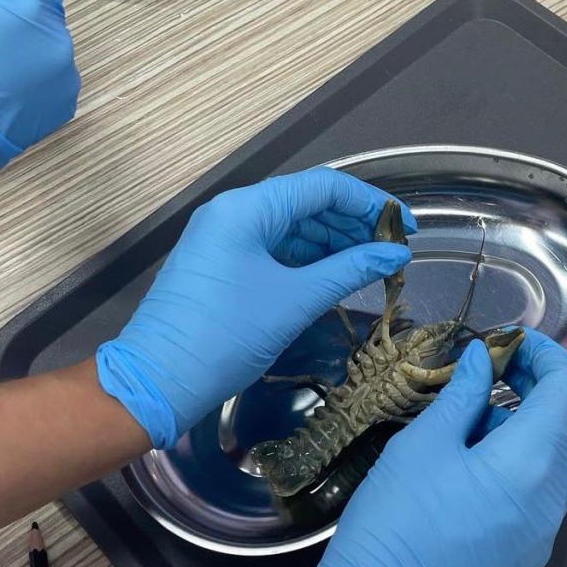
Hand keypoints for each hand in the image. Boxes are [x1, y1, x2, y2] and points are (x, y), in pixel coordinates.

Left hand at [96, 169, 415, 448]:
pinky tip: (339, 277)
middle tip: (394, 252)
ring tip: (374, 267)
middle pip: (308, 203)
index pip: (323, 187)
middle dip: (355, 225)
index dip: (371, 203)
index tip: (407, 227)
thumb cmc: (226, 335)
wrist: (159, 380)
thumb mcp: (295, 301)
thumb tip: (396, 255)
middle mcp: (235, 212)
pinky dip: (310, 261)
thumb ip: (349, 271)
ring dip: (335, 244)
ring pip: (293, 228)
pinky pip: (276, 250)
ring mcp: (226, 237)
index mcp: (247, 208)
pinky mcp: (224, 263)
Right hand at [279, 330, 566, 566]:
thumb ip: (461, 396)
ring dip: (522, 429)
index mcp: (532, 463)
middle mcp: (551, 501)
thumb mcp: (423, 445)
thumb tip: (481, 361)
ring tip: (463, 420)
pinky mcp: (522, 560)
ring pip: (552, 464)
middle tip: (488, 371)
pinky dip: (514, 467)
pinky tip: (465, 468)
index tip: (509, 341)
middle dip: (536, 389)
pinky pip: (535, 498)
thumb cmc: (397, 523)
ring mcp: (541, 536)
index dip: (547, 355)